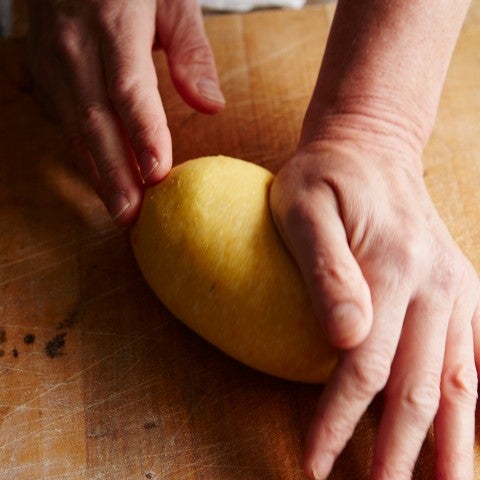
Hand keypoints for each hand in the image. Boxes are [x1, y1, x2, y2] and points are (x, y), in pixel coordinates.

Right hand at [26, 0, 224, 224]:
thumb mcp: (173, 1)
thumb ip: (193, 53)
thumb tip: (211, 105)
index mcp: (113, 22)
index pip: (129, 89)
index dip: (142, 134)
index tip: (157, 174)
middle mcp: (74, 45)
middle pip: (95, 119)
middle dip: (114, 172)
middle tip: (131, 214)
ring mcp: (51, 61)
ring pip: (73, 128)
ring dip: (97, 173)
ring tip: (119, 209)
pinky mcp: (42, 73)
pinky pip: (63, 122)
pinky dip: (84, 155)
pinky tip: (101, 180)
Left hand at [270, 144, 479, 477]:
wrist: (370, 147)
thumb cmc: (326, 177)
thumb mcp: (304, 208)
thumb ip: (324, 270)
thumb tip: (345, 340)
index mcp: (395, 268)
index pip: (364, 368)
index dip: (339, 423)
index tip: (315, 466)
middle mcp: (437, 287)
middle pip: (418, 390)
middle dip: (398, 455)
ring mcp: (456, 291)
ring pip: (460, 386)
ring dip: (451, 446)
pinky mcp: (462, 291)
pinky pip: (478, 357)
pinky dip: (474, 405)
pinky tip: (468, 438)